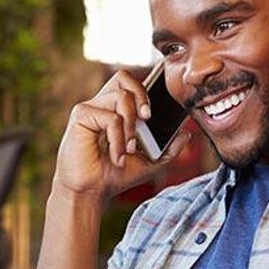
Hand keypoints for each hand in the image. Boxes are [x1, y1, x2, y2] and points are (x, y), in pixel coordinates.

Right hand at [52, 70, 190, 203]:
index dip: (145, 90)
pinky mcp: (81, 116)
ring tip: (129, 149)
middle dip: (141, 95)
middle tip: (147, 118)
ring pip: (121, 97)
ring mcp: (90, 109)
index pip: (130, 83)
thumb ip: (168, 149)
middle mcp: (101, 104)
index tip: (153, 114)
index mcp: (114, 109)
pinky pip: (111, 117)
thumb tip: (187, 134)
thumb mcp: (149, 162)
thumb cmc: (113, 176)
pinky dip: (119, 139)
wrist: (90, 192)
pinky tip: (117, 157)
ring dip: (131, 127)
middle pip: (124, 76)